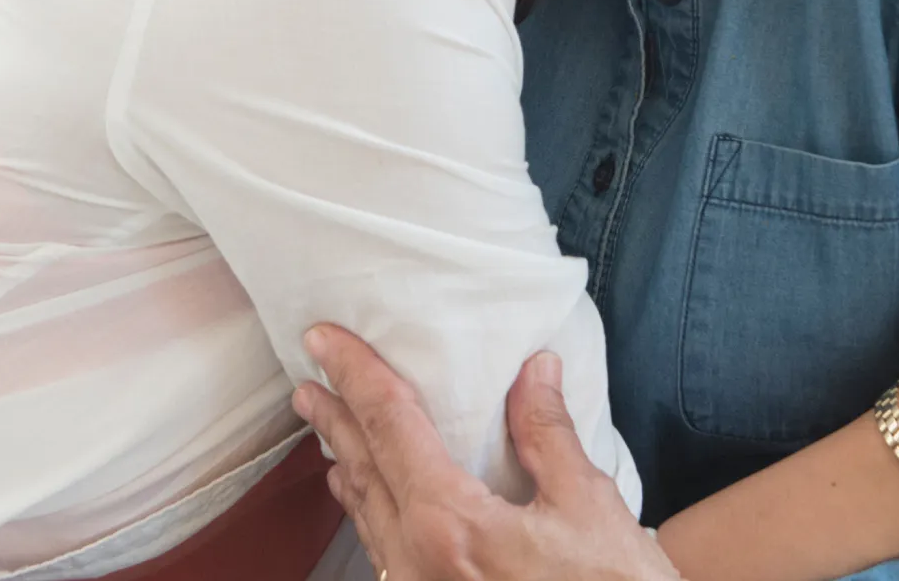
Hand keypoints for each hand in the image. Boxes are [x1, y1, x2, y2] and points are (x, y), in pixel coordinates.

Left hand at [291, 326, 677, 580]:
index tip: (324, 339)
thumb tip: (534, 370)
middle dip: (334, 419)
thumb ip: (549, 436)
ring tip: (330, 431)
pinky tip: (369, 501)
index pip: (390, 426)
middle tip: (308, 378)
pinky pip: (385, 550)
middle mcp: (418, 562)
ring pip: (367, 516)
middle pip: (364, 470)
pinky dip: (370, 511)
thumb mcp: (589, 508)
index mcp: (450, 524)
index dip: (356, 375)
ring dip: (347, 464)